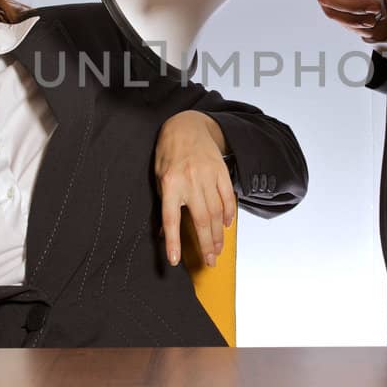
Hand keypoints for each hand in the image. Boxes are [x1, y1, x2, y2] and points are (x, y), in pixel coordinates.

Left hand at [154, 110, 234, 266]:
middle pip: (200, 220)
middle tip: (209, 261)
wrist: (187, 126)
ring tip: (217, 249)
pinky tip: (226, 225)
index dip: (172, 241)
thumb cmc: (169, 154)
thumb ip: (163, 204)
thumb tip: (163, 233)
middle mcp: (189, 180)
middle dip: (206, 244)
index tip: (174, 260)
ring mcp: (207, 175)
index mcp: (169, 183)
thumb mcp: (158, 177)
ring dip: (218, 234)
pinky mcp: (220, 171)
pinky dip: (228, 213)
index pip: (170, 218)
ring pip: (216, 212)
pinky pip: (227, 197)